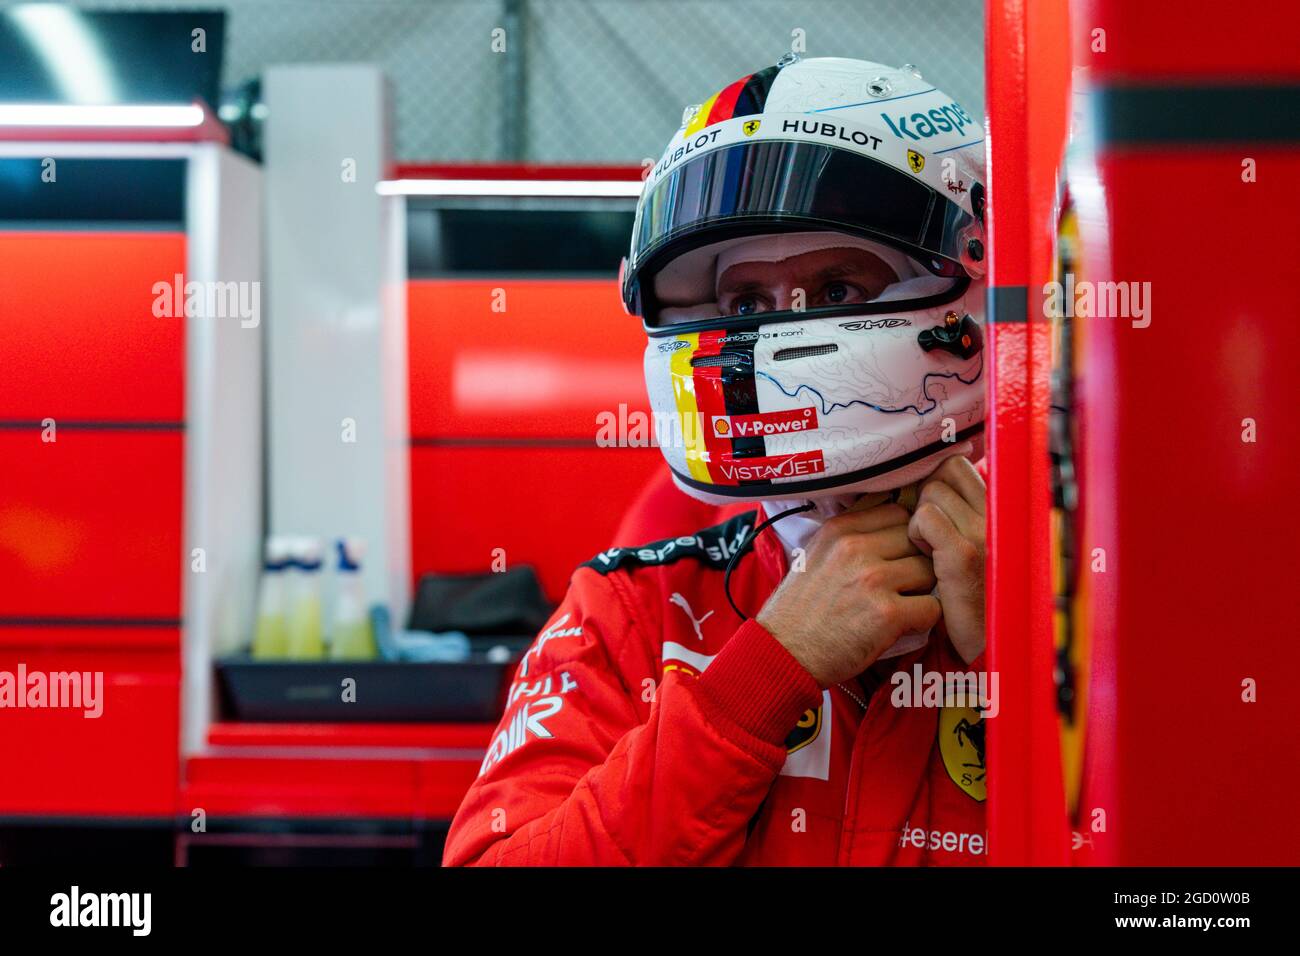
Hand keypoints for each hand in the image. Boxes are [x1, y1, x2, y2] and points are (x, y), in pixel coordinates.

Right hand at [757, 503, 940, 686]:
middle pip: (918, 541)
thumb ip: (850, 533)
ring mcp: (873, 579)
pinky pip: (932, 607)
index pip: (898, 512)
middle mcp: (856, 548)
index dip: (904, 536)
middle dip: (915, 562)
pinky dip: (923, 620)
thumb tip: (889, 517)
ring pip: (929, 572)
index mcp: (839, 529)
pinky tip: (903, 627)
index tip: (895, 556)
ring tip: (900, 606)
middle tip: (900, 586)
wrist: (784, 653)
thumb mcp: (815, 554)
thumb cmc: (800, 608)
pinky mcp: (887, 614)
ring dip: (921, 591)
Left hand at [908, 456, 985, 663]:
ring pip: (932, 493)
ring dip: (918, 518)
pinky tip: (925, 558)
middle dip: (926, 496)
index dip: (936, 482)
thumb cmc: (972, 596)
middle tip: (926, 531)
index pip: (958, 466)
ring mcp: (983, 532)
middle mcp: (998, 516)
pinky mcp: (964, 553)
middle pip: (944, 472)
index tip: (929, 510)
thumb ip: (960, 516)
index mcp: (1000, 511)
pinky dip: (915, 534)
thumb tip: (926, 485)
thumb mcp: (973, 548)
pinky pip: (925, 518)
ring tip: (927, 549)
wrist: (985, 644)